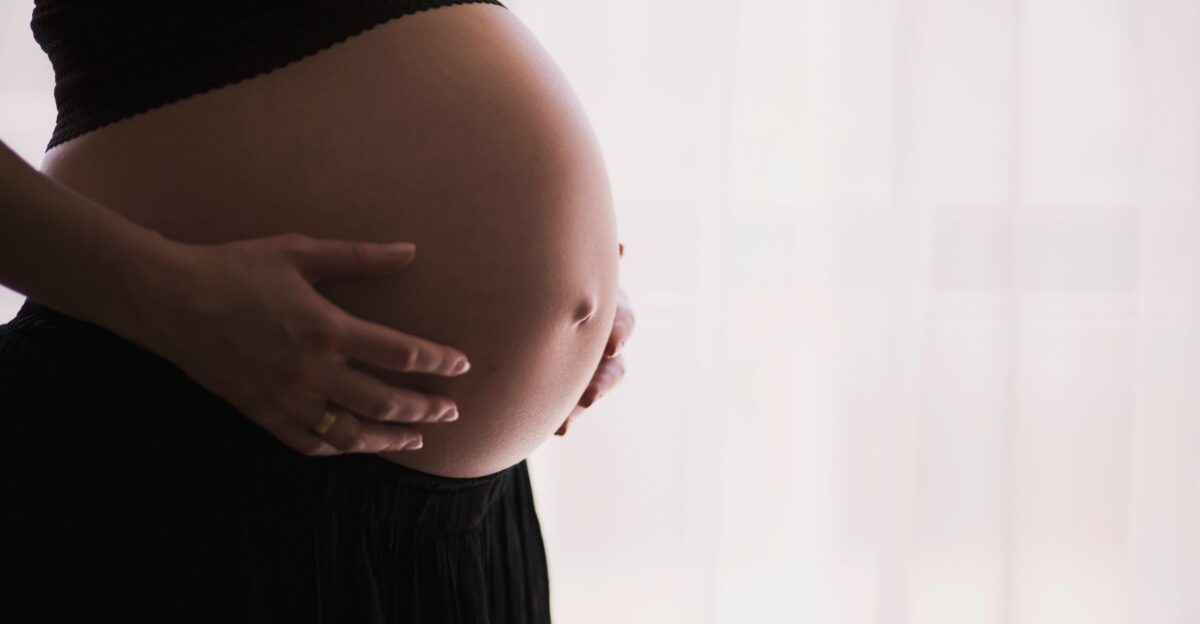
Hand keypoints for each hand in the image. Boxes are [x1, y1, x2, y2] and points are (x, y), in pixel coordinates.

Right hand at [121, 233, 469, 456]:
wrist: (168, 300)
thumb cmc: (235, 267)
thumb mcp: (299, 251)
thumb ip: (359, 256)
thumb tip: (410, 250)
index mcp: (326, 328)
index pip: (400, 354)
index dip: (438, 362)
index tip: (462, 365)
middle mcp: (311, 371)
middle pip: (385, 401)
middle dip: (426, 408)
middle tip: (453, 411)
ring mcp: (286, 398)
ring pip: (352, 433)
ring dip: (390, 437)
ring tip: (418, 438)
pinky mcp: (262, 414)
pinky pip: (309, 443)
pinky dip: (339, 448)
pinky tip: (357, 445)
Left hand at [555, 242, 632, 435]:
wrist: (519, 289)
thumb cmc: (544, 268)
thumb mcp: (559, 259)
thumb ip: (581, 259)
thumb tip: (621, 249)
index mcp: (603, 302)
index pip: (621, 317)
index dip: (619, 330)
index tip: (612, 344)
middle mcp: (602, 336)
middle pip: (614, 362)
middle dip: (602, 381)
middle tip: (589, 395)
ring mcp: (588, 364)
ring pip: (594, 389)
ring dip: (583, 404)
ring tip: (565, 423)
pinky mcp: (571, 385)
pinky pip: (572, 406)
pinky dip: (567, 417)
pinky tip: (557, 428)